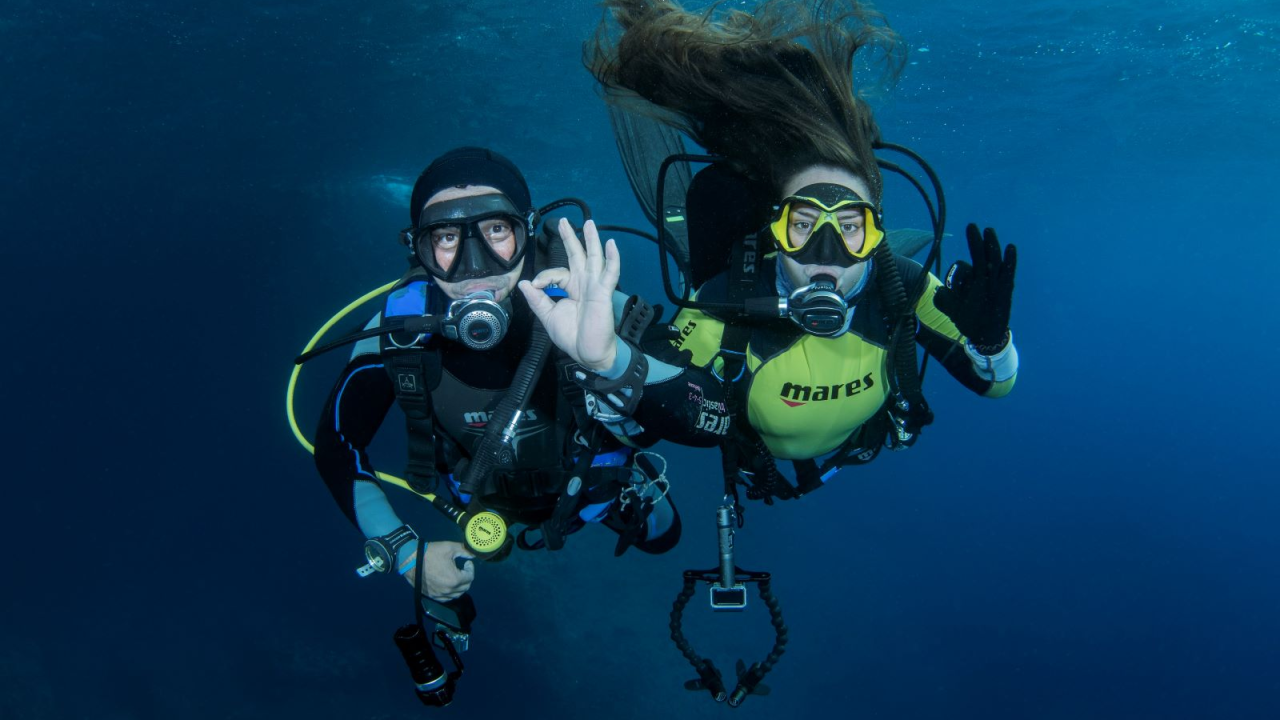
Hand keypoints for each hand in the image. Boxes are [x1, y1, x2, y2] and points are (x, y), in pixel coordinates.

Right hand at [403, 540, 474, 600]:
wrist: (411, 560)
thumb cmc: (431, 553)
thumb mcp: (450, 547)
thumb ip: (465, 551)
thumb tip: (474, 554)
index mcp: (455, 579)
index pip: (470, 577)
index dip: (470, 569)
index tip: (467, 563)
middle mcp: (448, 590)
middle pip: (465, 587)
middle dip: (466, 577)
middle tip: (463, 569)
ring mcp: (439, 594)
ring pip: (456, 594)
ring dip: (459, 586)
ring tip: (456, 576)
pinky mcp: (432, 596)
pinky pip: (446, 598)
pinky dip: (450, 592)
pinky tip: (448, 583)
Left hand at [518, 218, 620, 371]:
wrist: (587, 353)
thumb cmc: (571, 336)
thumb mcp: (547, 316)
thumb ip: (537, 299)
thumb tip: (524, 282)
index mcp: (570, 288)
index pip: (556, 272)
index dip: (544, 276)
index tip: (536, 286)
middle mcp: (582, 283)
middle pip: (577, 255)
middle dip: (571, 238)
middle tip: (564, 221)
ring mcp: (594, 286)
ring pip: (593, 258)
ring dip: (591, 240)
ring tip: (589, 223)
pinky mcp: (603, 293)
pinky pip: (609, 273)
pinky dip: (611, 259)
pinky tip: (610, 245)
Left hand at [933, 224, 1015, 350]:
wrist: (985, 335)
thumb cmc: (968, 320)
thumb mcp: (951, 309)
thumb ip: (942, 300)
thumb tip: (938, 291)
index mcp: (969, 281)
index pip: (962, 269)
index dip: (956, 275)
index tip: (953, 289)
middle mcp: (983, 279)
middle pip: (979, 256)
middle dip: (974, 242)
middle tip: (970, 226)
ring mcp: (995, 283)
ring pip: (993, 260)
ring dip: (990, 245)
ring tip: (987, 231)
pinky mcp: (1006, 289)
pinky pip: (1008, 272)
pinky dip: (1010, 261)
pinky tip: (1010, 247)